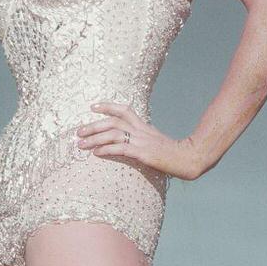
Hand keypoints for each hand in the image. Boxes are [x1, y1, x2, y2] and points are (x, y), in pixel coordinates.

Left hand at [77, 102, 203, 179]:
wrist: (188, 159)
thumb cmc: (173, 154)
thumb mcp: (156, 142)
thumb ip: (143, 140)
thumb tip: (130, 144)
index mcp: (144, 126)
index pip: (124, 110)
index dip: (108, 106)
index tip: (92, 107)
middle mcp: (141, 130)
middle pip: (113, 122)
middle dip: (93, 126)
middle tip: (78, 132)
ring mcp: (142, 141)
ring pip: (113, 134)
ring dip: (95, 139)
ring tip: (81, 145)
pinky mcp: (143, 153)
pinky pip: (121, 149)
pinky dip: (106, 150)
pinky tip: (96, 153)